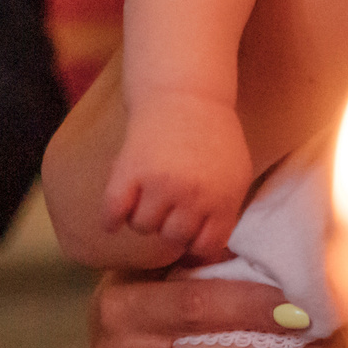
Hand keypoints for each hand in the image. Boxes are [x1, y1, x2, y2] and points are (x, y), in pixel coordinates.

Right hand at [104, 90, 251, 261]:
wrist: (185, 92)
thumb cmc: (213, 134)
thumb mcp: (237, 173)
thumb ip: (226, 212)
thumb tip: (211, 255)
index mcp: (223, 198)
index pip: (206, 246)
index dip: (196, 240)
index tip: (189, 229)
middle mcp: (192, 195)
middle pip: (172, 237)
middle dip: (169, 225)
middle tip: (167, 206)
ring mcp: (160, 183)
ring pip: (142, 226)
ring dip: (142, 215)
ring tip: (145, 196)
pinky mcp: (130, 170)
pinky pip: (114, 211)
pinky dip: (111, 219)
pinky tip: (114, 216)